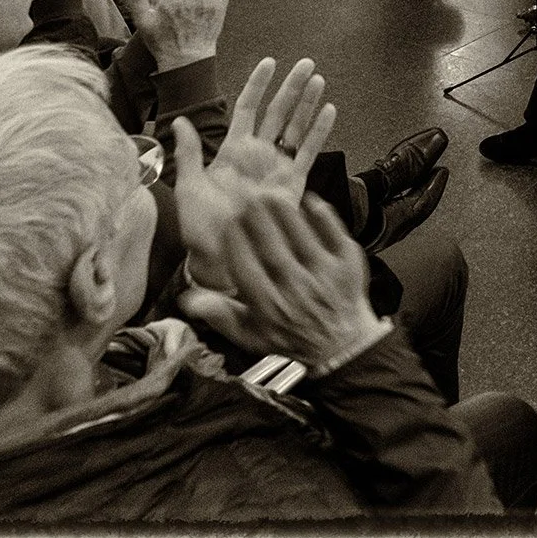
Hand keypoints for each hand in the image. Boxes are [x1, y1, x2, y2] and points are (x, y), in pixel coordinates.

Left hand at [170, 57, 336, 284]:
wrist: (221, 258)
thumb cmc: (201, 227)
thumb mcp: (189, 187)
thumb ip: (189, 154)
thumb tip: (180, 122)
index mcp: (232, 151)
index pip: (248, 109)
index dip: (258, 85)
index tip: (269, 63)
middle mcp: (257, 155)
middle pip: (278, 112)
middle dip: (292, 87)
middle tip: (306, 63)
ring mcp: (276, 168)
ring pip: (295, 128)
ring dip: (308, 104)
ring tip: (319, 80)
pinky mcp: (291, 185)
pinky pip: (307, 154)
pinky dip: (319, 133)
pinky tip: (329, 113)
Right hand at [176, 185, 381, 372]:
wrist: (342, 344)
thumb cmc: (290, 335)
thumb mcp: (251, 335)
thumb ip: (220, 315)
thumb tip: (188, 299)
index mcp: (268, 306)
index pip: (244, 268)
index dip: (234, 241)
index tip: (229, 222)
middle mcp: (295, 290)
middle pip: (272, 249)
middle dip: (257, 219)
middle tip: (247, 197)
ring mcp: (324, 276)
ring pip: (300, 237)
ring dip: (284, 212)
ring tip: (270, 192)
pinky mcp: (348, 265)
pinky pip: (334, 234)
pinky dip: (322, 216)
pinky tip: (310, 200)